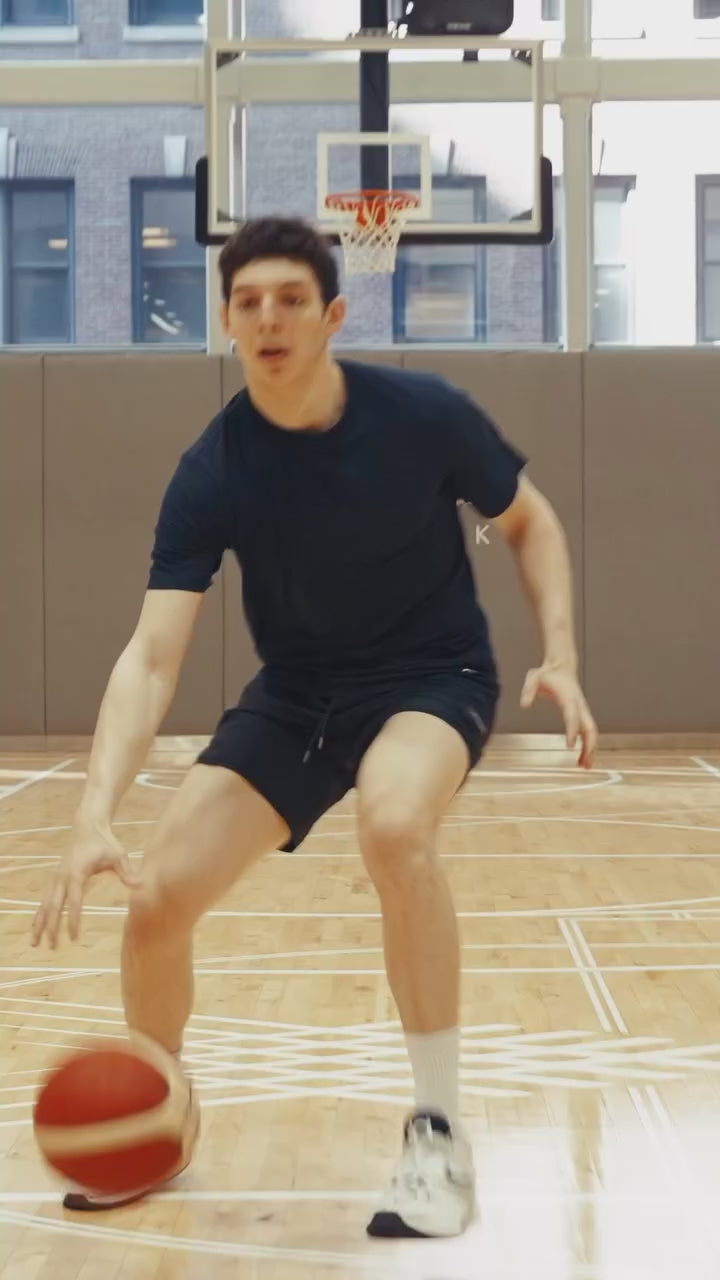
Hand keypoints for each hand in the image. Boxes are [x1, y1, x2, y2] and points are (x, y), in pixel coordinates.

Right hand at [31, 817, 142, 949]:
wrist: (88, 826)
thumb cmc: (105, 842)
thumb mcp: (118, 855)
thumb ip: (127, 872)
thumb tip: (141, 886)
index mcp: (76, 873)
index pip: (73, 901)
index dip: (72, 919)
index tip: (73, 937)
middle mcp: (62, 877)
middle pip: (53, 906)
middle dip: (52, 927)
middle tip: (52, 947)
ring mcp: (56, 877)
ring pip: (44, 905)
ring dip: (40, 924)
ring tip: (35, 944)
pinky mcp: (55, 878)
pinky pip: (45, 900)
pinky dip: (40, 915)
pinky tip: (36, 929)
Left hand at [520, 662, 597, 769]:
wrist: (562, 666)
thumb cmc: (547, 674)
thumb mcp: (533, 677)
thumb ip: (528, 690)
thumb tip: (524, 705)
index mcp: (568, 697)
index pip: (572, 716)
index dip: (572, 731)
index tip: (570, 746)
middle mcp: (579, 705)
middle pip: (589, 727)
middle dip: (589, 745)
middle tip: (584, 763)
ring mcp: (582, 710)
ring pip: (591, 732)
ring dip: (590, 748)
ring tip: (584, 766)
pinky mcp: (581, 714)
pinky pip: (588, 731)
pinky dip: (588, 744)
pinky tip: (582, 759)